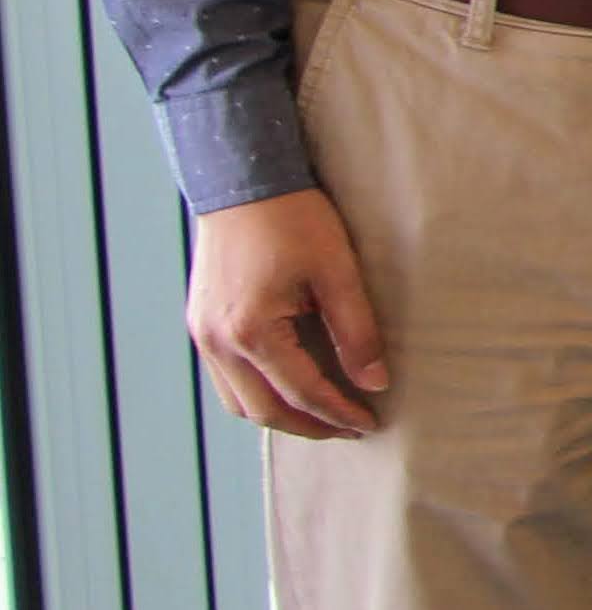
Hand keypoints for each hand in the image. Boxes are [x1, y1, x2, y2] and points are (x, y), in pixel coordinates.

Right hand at [186, 187, 388, 436]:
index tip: (371, 422)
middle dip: (311, 426)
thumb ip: (357, 331)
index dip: (340, 412)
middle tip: (351, 428)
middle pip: (264, 410)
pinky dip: (258, 393)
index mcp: (252, 331)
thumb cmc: (294, 218)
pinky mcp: (199, 324)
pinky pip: (226, 379)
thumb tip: (375, 382)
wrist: (242, 181)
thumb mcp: (338, 272)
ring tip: (324, 414)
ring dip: (281, 415)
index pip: (303, 392)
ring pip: (238, 402)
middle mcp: (217, 342)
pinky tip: (289, 387)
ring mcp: (201, 335)